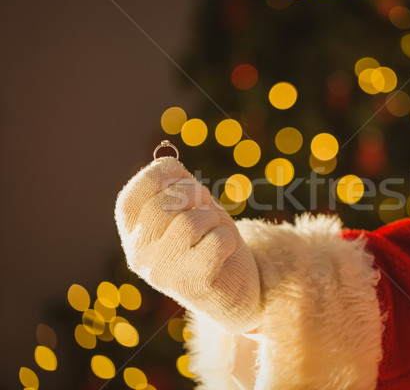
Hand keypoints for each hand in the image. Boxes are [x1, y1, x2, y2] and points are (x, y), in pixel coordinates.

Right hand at [114, 157, 261, 332]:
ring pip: (190, 223)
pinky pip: (215, 241)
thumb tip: (165, 159)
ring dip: (213, 220)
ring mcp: (161, 272)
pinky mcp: (191, 284)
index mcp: (133, 233)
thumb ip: (174, 185)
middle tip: (207, 208)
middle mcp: (138, 254)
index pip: (131, 196)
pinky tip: (225, 253)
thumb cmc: (211, 242)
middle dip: (194, 195)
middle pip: (163, 205)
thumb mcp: (190, 208)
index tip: (184, 179)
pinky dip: (228, 239)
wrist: (237, 291)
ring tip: (215, 233)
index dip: (160, 177)